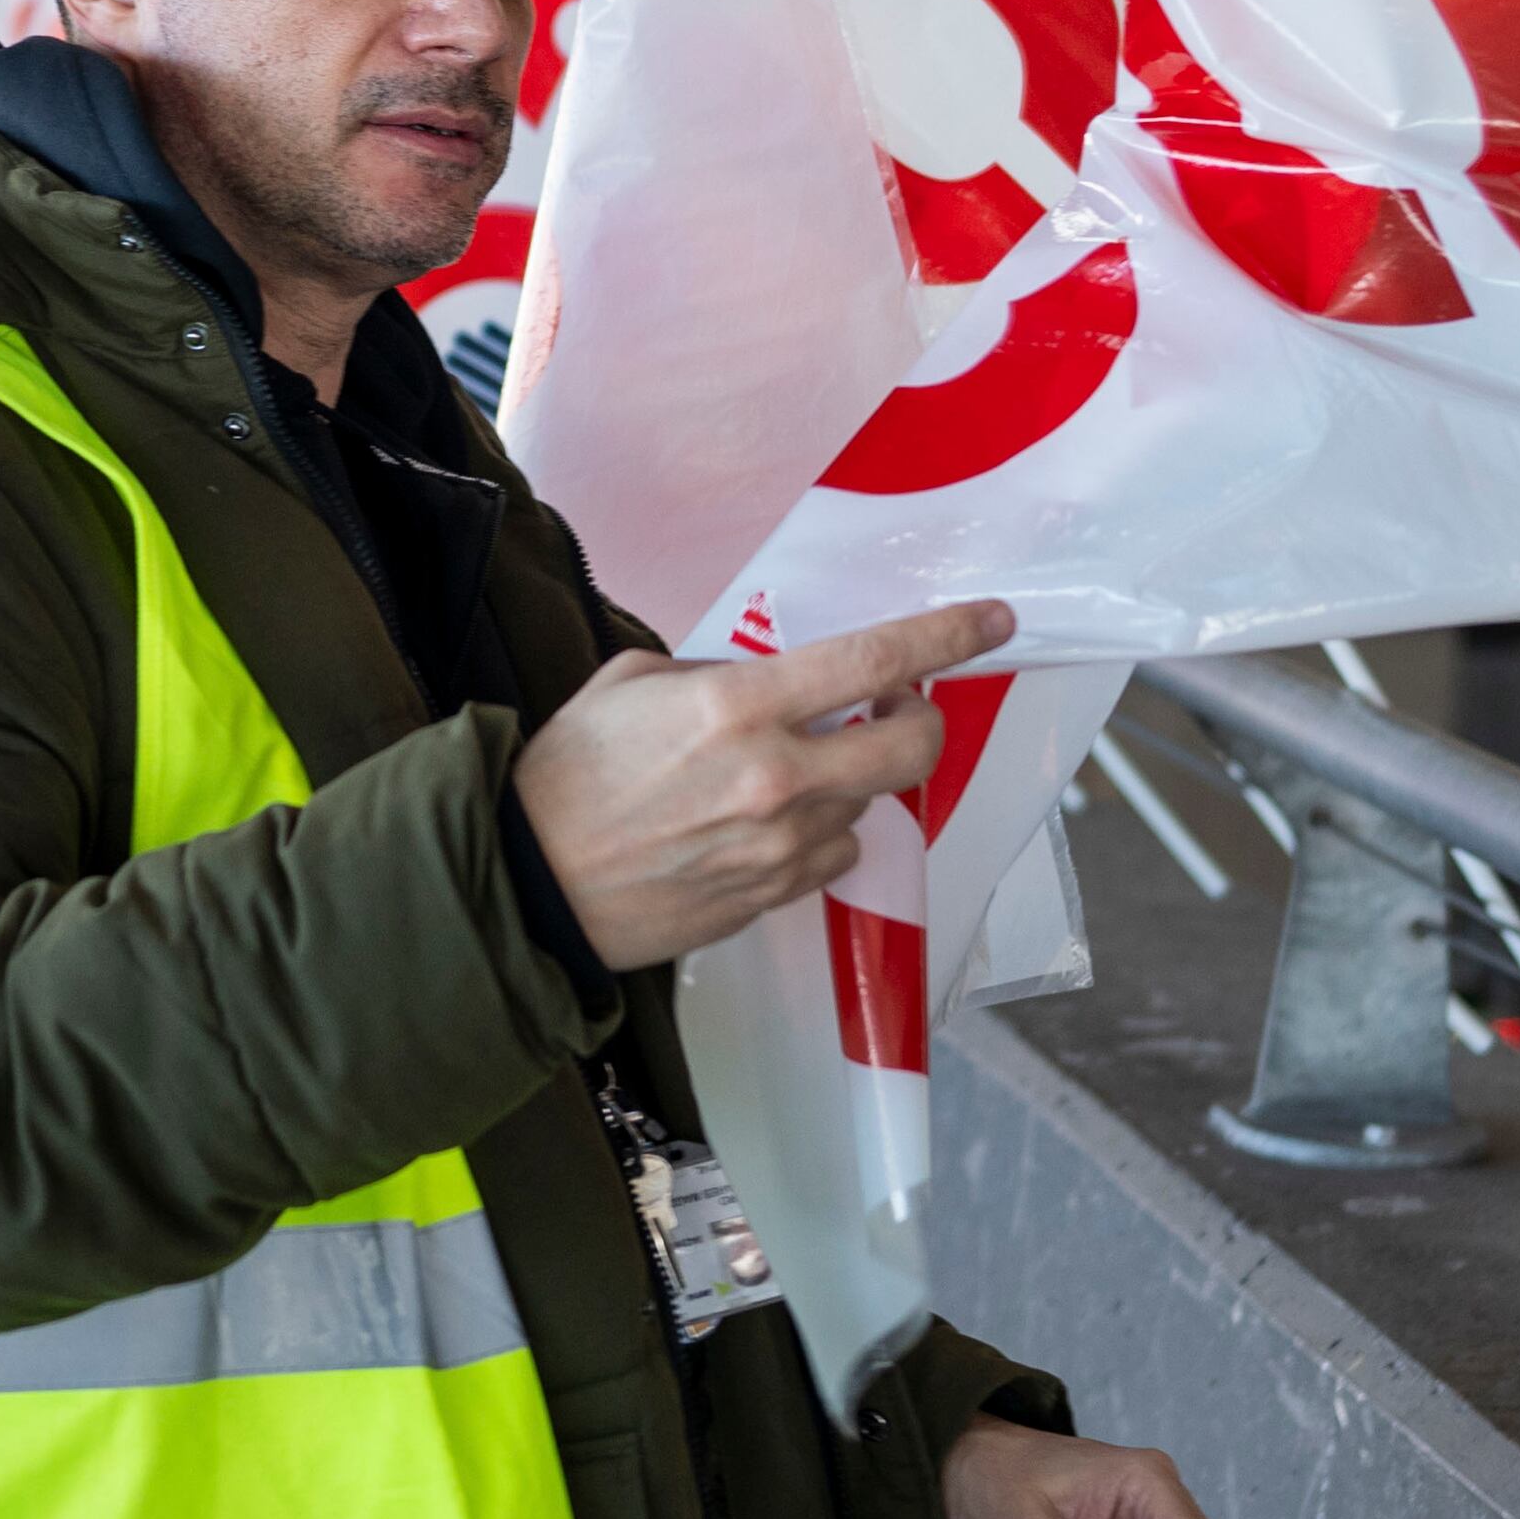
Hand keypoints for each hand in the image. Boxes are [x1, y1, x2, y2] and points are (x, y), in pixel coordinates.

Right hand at [510, 602, 1011, 970]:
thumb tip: (778, 681)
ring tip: (784, 773)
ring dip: (849, 781)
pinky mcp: (770, 898)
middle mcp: (774, 778)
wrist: (525, 883)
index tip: (994, 620)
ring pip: (869, 805)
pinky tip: (764, 825)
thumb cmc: (568, 774)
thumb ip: (719, 673)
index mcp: (737, 707)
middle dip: (922, 720)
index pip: (875, 661)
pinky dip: (820, 835)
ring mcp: (779, 848)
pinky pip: (833, 859)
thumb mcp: (634, 683)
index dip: (948, 636)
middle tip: (894, 707)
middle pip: (911, 748)